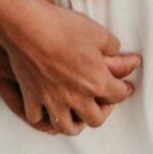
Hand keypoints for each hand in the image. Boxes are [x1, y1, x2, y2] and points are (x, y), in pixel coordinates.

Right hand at [0, 0, 141, 136]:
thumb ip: (114, 48)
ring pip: (66, 127)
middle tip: (103, 102)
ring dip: (75, 123)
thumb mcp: (98, 32)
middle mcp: (76, 97)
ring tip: (78, 115)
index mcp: (97, 82)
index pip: (118, 95)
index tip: (124, 87)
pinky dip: (43, 117)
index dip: (124, 90)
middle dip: (103, 111)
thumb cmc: (63, 27)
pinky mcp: (32, 96)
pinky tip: (47, 111)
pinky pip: (37, 118)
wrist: (28, 26)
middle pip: (95, 119)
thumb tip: (120, 54)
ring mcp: (52, 100)